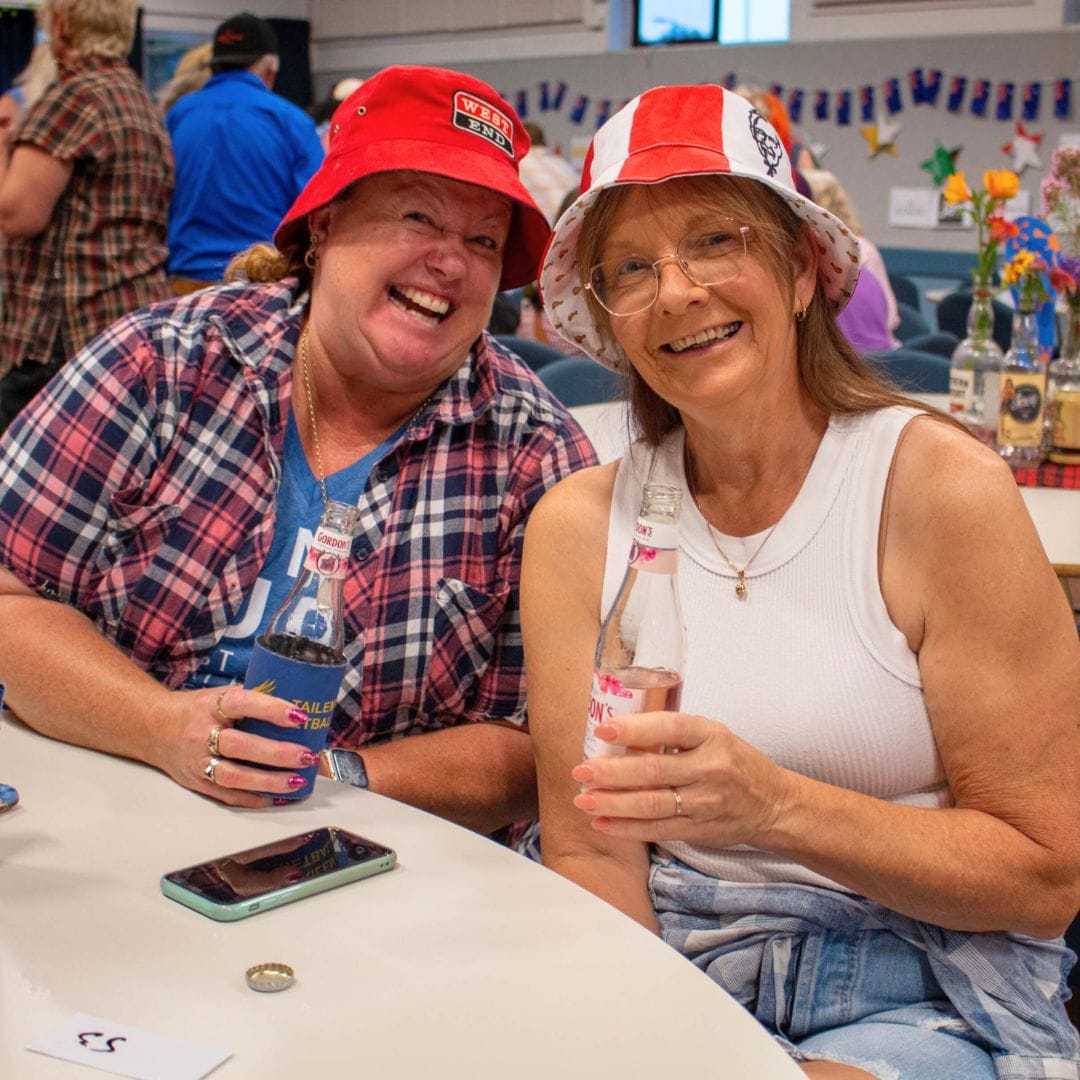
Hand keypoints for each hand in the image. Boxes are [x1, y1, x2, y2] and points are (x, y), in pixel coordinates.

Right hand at [154, 685, 316, 807]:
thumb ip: (251, 700)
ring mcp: (198, 761)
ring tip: (297, 781)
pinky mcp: (196, 783)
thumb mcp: (219, 695)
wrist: (152, 727)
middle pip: (240, 746)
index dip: (271, 710)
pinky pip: (227, 795)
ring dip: (269, 781)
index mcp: (210, 705)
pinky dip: (253, 798)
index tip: (299, 716)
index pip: (242, 704)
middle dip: (277, 754)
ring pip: (234, 776)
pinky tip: (277, 798)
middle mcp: (201, 734)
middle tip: (306, 756)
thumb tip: (297, 703)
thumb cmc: (196, 709)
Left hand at [570, 711, 792, 847]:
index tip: (603, 729)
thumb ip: (674, 734)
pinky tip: (601, 823)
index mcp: (712, 735)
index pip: (670, 728)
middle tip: (581, 771)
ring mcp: (705, 803)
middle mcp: (710, 768)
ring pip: (652, 804)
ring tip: (583, 799)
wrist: (773, 804)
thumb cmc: (734, 761)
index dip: (635, 729)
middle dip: (612, 772)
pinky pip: (657, 830)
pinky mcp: (699, 830)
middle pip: (654, 770)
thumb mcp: (713, 735)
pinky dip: (626, 828)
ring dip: (612, 803)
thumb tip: (619, 732)